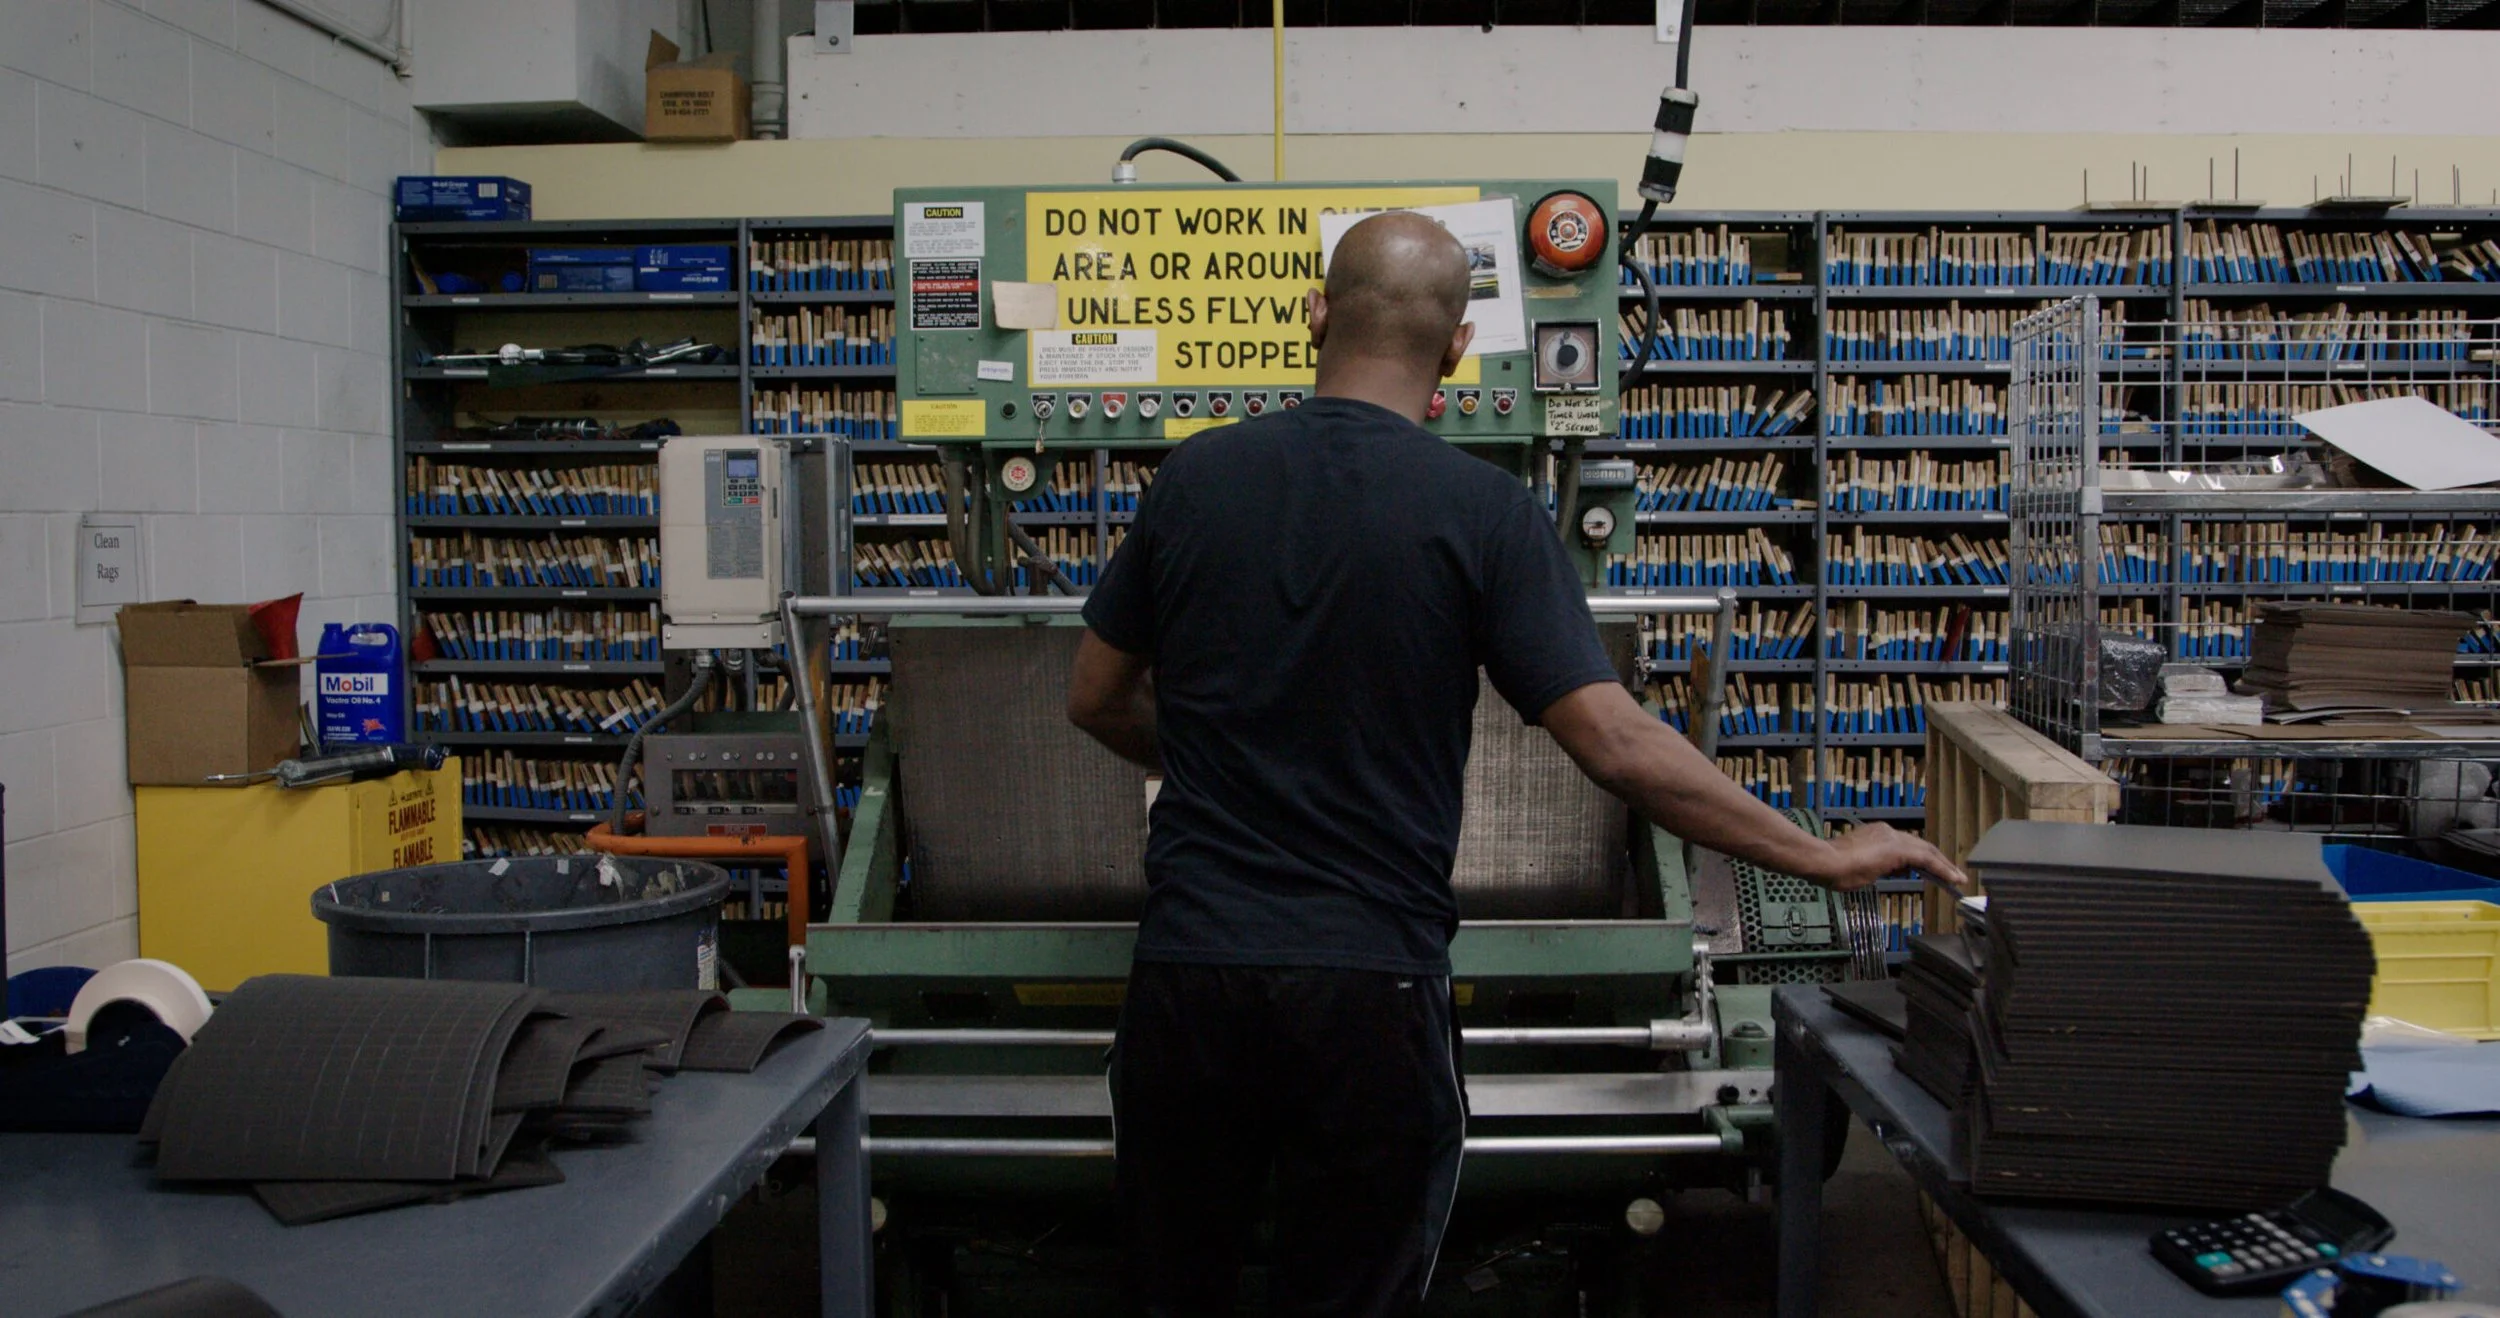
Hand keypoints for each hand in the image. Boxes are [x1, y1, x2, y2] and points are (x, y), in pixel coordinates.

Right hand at [1814, 822, 1970, 893]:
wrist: (1824, 861)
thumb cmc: (1831, 867)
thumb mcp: (1859, 866)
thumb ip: (1877, 866)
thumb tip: (1890, 870)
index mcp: (1877, 834)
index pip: (1907, 845)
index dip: (1921, 857)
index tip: (1930, 870)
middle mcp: (1888, 832)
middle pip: (1922, 846)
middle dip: (1939, 860)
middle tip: (1952, 874)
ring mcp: (1894, 839)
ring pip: (1928, 851)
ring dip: (1944, 865)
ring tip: (1957, 878)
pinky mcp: (1899, 850)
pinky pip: (1928, 860)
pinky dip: (1943, 869)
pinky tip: (1953, 879)